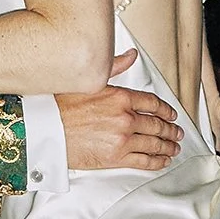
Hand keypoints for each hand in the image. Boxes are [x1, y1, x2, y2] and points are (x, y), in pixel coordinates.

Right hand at [56, 52, 182, 171]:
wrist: (44, 131)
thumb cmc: (59, 107)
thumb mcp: (89, 81)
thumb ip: (114, 68)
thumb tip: (131, 56)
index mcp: (120, 97)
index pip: (153, 103)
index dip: (166, 110)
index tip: (171, 114)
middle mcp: (124, 118)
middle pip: (157, 125)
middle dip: (170, 130)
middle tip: (176, 133)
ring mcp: (122, 139)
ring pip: (154, 144)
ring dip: (167, 146)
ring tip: (173, 148)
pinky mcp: (115, 158)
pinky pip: (144, 161)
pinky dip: (157, 162)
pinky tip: (162, 161)